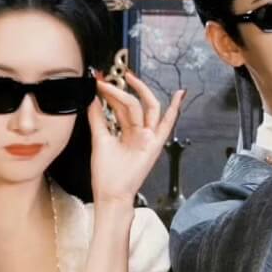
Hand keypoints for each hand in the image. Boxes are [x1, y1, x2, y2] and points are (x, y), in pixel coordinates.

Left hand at [88, 71, 183, 205]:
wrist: (111, 194)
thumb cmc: (106, 174)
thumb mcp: (100, 139)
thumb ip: (97, 117)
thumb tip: (92, 97)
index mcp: (127, 132)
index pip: (121, 105)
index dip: (111, 92)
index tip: (98, 81)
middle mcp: (140, 133)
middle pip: (134, 103)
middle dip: (123, 89)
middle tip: (110, 77)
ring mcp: (149, 138)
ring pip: (148, 108)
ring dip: (139, 91)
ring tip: (127, 78)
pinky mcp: (154, 145)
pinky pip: (167, 125)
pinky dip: (174, 110)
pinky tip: (179, 94)